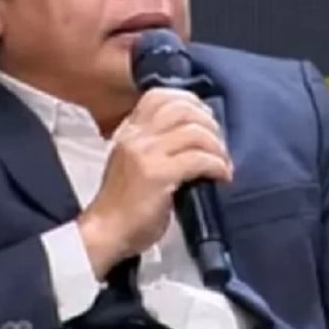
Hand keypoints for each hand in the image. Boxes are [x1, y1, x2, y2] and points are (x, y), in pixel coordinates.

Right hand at [77, 88, 232, 279]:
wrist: (106, 232)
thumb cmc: (122, 204)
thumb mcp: (132, 161)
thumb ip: (153, 144)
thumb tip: (192, 134)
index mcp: (129, 130)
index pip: (160, 96)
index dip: (189, 101)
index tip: (206, 119)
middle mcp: (136, 136)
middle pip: (183, 109)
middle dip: (209, 123)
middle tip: (219, 144)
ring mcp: (146, 154)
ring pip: (195, 132)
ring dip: (217, 146)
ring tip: (223, 162)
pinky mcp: (158, 175)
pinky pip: (199, 159)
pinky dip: (217, 165)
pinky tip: (221, 176)